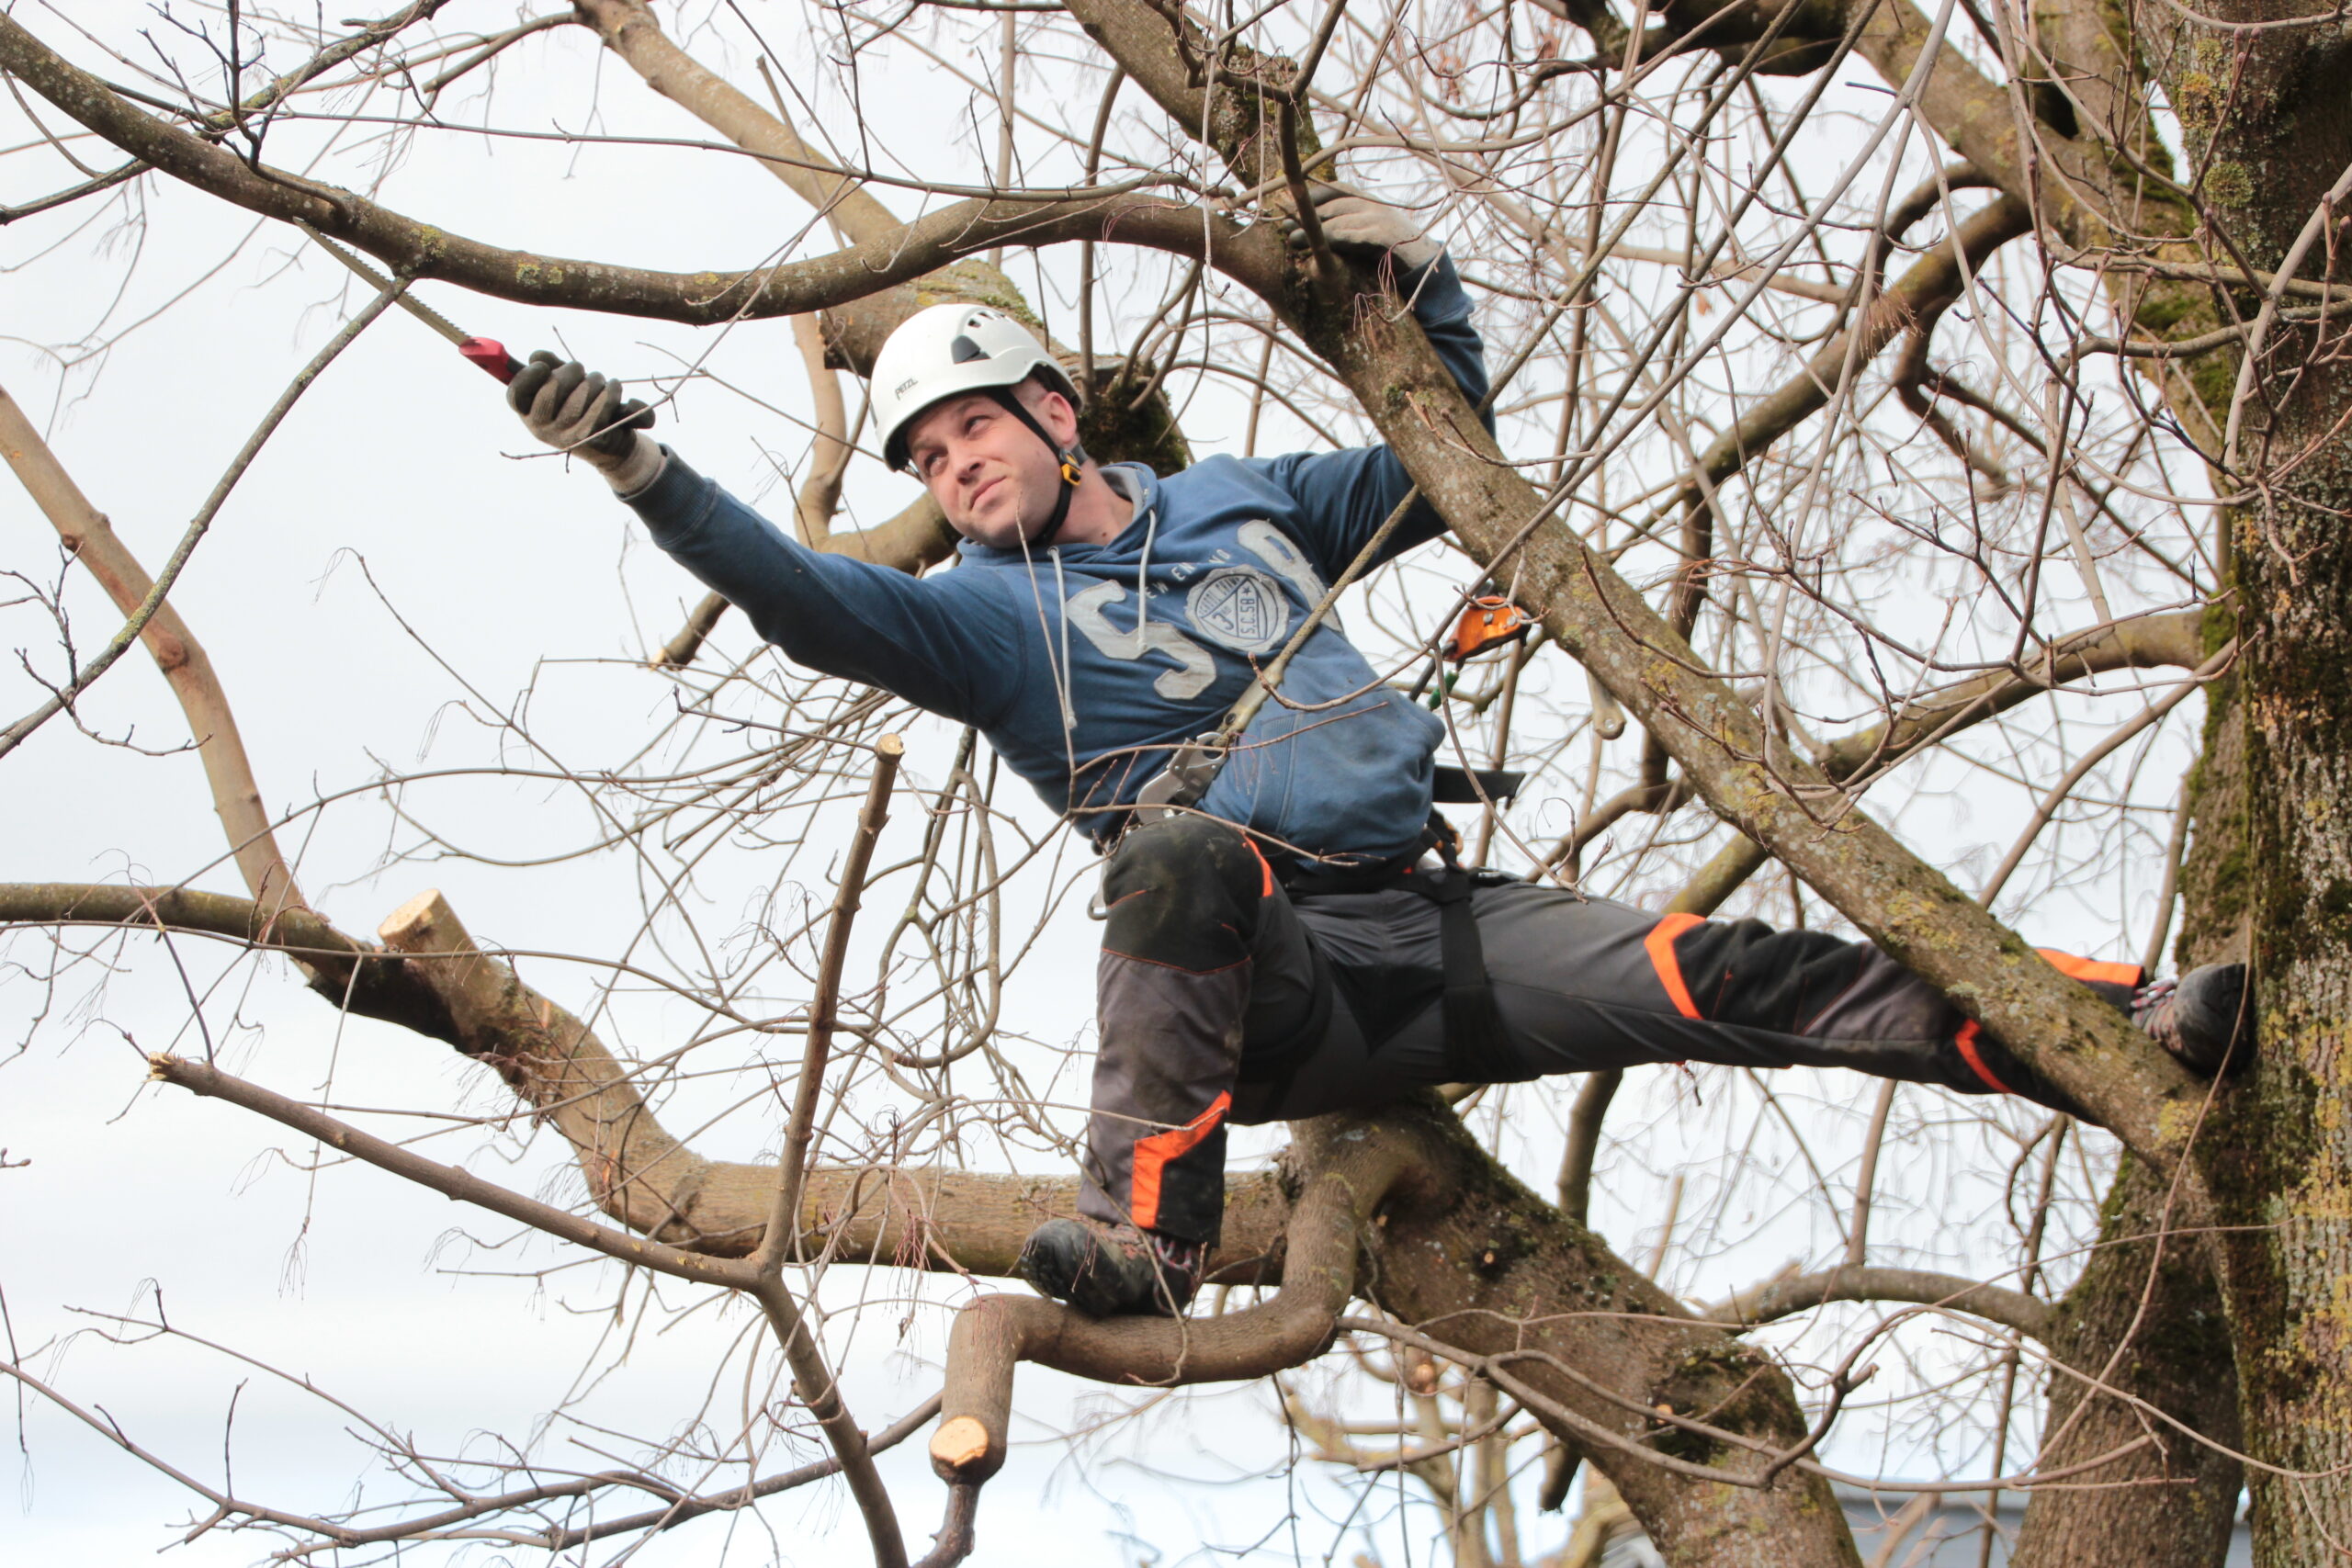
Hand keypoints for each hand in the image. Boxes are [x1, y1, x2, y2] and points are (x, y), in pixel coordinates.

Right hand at [508, 351, 657, 468]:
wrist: (612, 447)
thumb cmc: (583, 408)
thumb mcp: (563, 385)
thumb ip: (549, 367)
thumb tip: (536, 356)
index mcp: (528, 414)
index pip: (516, 395)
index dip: (527, 376)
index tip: (543, 366)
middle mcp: (542, 429)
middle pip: (551, 388)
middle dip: (571, 370)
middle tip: (581, 370)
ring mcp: (565, 436)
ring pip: (582, 393)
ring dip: (595, 379)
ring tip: (600, 381)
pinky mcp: (591, 438)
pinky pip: (602, 404)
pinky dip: (611, 391)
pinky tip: (613, 386)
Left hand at [1279, 182, 1441, 271]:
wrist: (1426, 268)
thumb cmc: (1390, 255)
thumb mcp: (1364, 238)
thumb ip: (1343, 231)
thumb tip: (1308, 233)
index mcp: (1368, 202)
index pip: (1336, 189)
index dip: (1311, 196)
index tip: (1287, 205)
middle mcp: (1374, 206)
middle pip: (1334, 203)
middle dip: (1306, 213)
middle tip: (1283, 226)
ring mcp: (1382, 219)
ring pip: (1341, 218)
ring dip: (1314, 229)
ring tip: (1292, 241)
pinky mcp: (1387, 237)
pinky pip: (1357, 235)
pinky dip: (1336, 239)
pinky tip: (1320, 246)